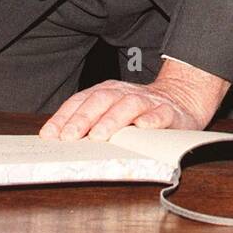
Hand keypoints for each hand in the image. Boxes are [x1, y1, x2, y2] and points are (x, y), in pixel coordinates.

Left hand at [40, 58, 229, 140]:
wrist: (182, 99)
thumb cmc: (139, 113)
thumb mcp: (111, 113)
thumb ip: (86, 123)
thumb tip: (53, 139)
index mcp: (108, 93)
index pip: (81, 101)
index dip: (64, 117)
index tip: (50, 135)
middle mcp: (125, 94)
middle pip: (102, 100)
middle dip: (83, 118)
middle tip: (70, 137)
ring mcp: (149, 102)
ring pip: (129, 105)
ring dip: (112, 120)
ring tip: (99, 136)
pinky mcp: (170, 113)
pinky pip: (161, 114)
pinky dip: (151, 120)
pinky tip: (142, 127)